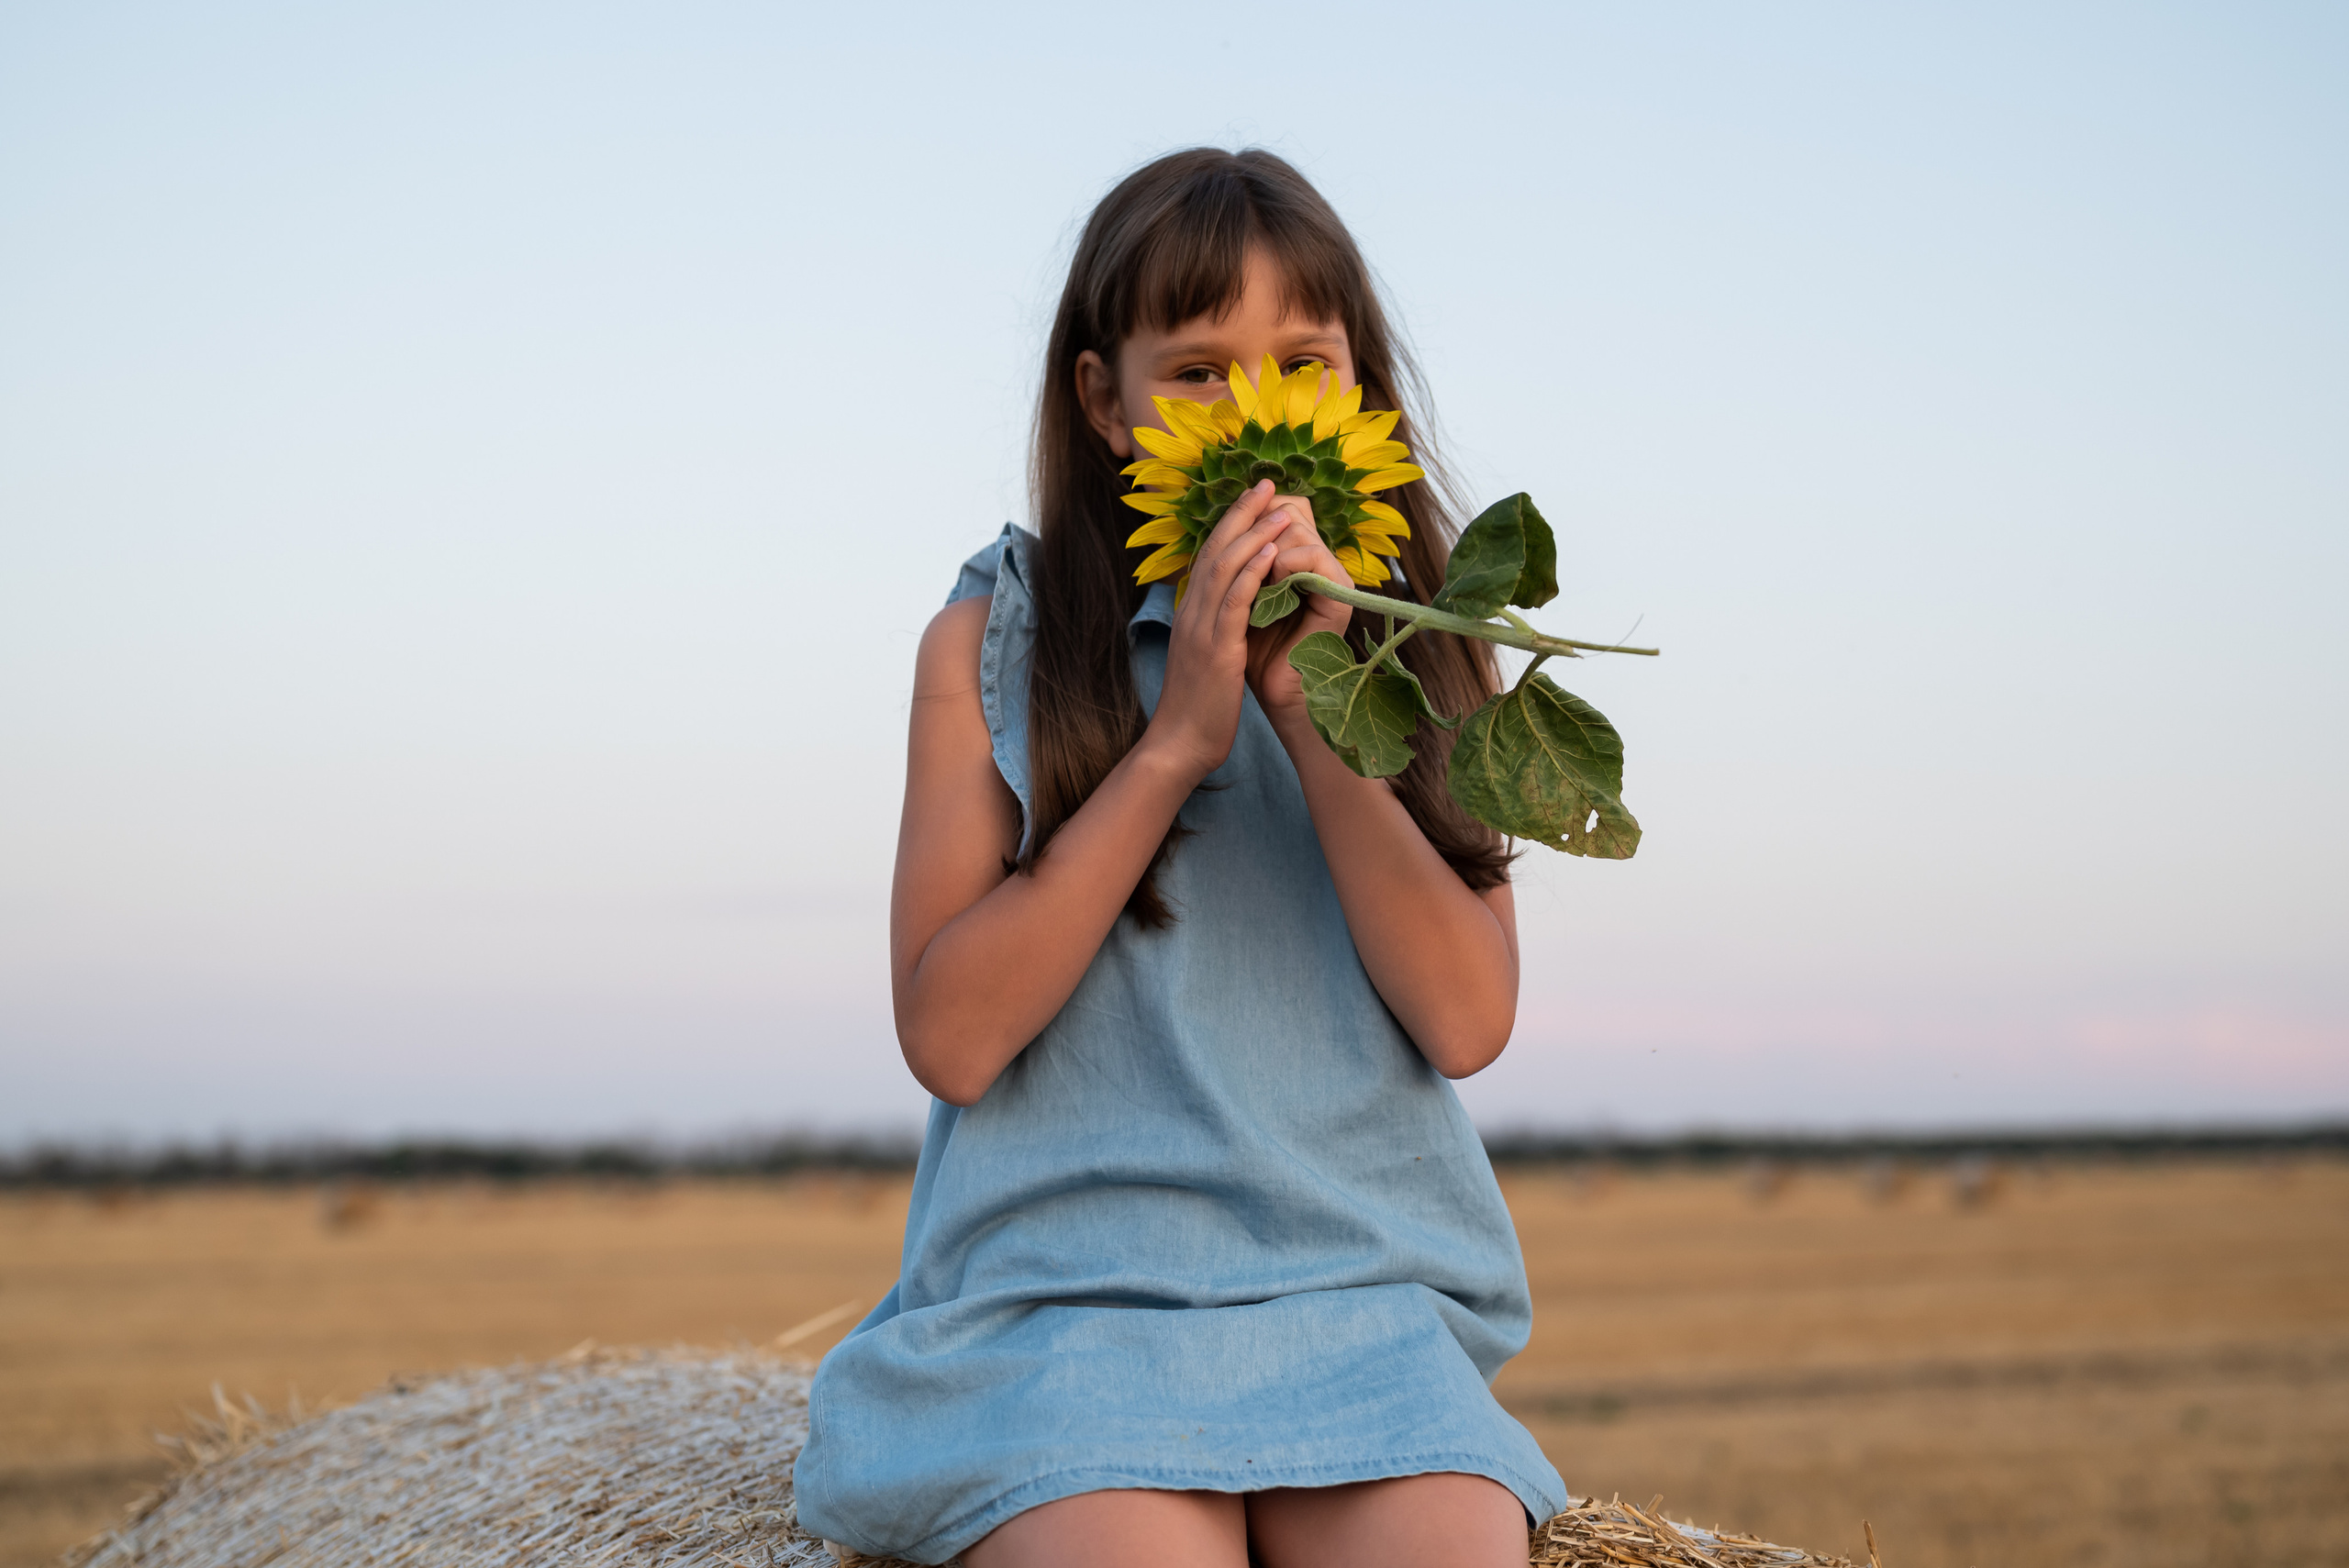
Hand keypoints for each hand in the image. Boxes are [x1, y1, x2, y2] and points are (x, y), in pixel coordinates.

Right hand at [1137, 480, 1297, 783]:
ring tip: (1280, 509)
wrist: (1180, 744)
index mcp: (1191, 613)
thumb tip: (1237, 611)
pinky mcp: (1216, 650)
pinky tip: (1270, 553)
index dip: (1232, 523)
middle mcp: (1191, 612)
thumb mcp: (1207, 658)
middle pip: (1215, 549)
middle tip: (1266, 482)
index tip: (1255, 498)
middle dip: (1242, 513)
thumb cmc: (1199, 707)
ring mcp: (1201, 629)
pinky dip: (1251, 573)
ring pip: (1224, 568)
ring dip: (1253, 534)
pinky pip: (1233, 603)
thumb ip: (1218, 629)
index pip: (1209, 555)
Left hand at [1242, 500, 1353, 726]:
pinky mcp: (1339, 597)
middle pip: (1292, 511)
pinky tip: (1272, 581)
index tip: (1240, 533)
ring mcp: (1332, 579)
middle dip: (1261, 529)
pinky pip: (1314, 557)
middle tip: (1250, 564)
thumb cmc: (1251, 645)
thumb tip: (1237, 513)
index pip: (1287, 507)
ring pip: (1299, 529)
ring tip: (1260, 578)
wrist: (1268, 690)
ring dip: (1269, 548)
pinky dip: (1286, 562)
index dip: (1259, 511)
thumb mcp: (1242, 591)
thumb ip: (1245, 557)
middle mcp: (1320, 563)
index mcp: (1300, 558)